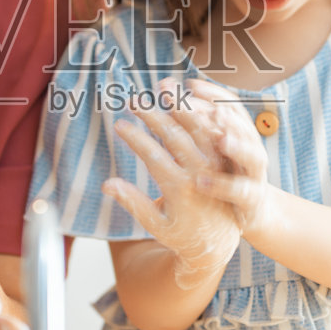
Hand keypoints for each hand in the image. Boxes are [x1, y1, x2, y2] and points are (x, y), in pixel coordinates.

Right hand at [103, 80, 241, 286]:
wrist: (219, 242)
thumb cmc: (182, 235)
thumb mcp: (155, 225)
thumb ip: (133, 202)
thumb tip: (106, 184)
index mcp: (180, 190)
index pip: (154, 156)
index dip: (135, 138)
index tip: (119, 124)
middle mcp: (200, 174)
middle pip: (175, 136)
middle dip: (152, 115)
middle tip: (133, 100)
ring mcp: (215, 165)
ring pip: (198, 126)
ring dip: (180, 105)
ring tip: (164, 86)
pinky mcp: (224, 159)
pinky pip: (214, 129)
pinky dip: (203, 111)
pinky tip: (189, 96)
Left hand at [184, 77, 279, 237]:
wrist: (252, 211)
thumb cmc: (226, 173)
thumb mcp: (212, 144)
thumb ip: (193, 120)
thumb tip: (167, 89)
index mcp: (238, 132)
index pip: (229, 105)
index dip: (212, 94)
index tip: (187, 84)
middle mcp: (250, 147)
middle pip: (235, 126)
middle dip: (214, 112)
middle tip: (189, 102)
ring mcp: (254, 173)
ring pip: (251, 154)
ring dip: (237, 145)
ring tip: (220, 139)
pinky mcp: (252, 199)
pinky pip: (241, 191)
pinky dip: (222, 185)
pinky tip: (199, 182)